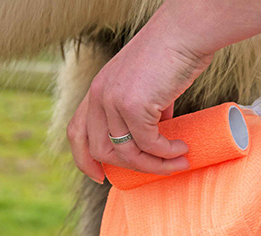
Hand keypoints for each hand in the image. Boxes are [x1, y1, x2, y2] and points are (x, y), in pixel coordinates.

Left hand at [67, 0, 260, 182]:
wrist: (184, 33)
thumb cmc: (172, 54)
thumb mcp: (146, 85)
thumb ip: (145, 109)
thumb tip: (158, 132)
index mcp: (97, 90)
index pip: (76, 132)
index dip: (84, 159)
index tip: (100, 176)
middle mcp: (99, 96)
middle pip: (101, 150)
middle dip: (131, 167)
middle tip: (160, 168)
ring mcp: (113, 101)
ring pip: (127, 152)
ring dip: (155, 164)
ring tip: (179, 161)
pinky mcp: (133, 105)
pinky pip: (148, 143)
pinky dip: (166, 152)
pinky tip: (181, 148)